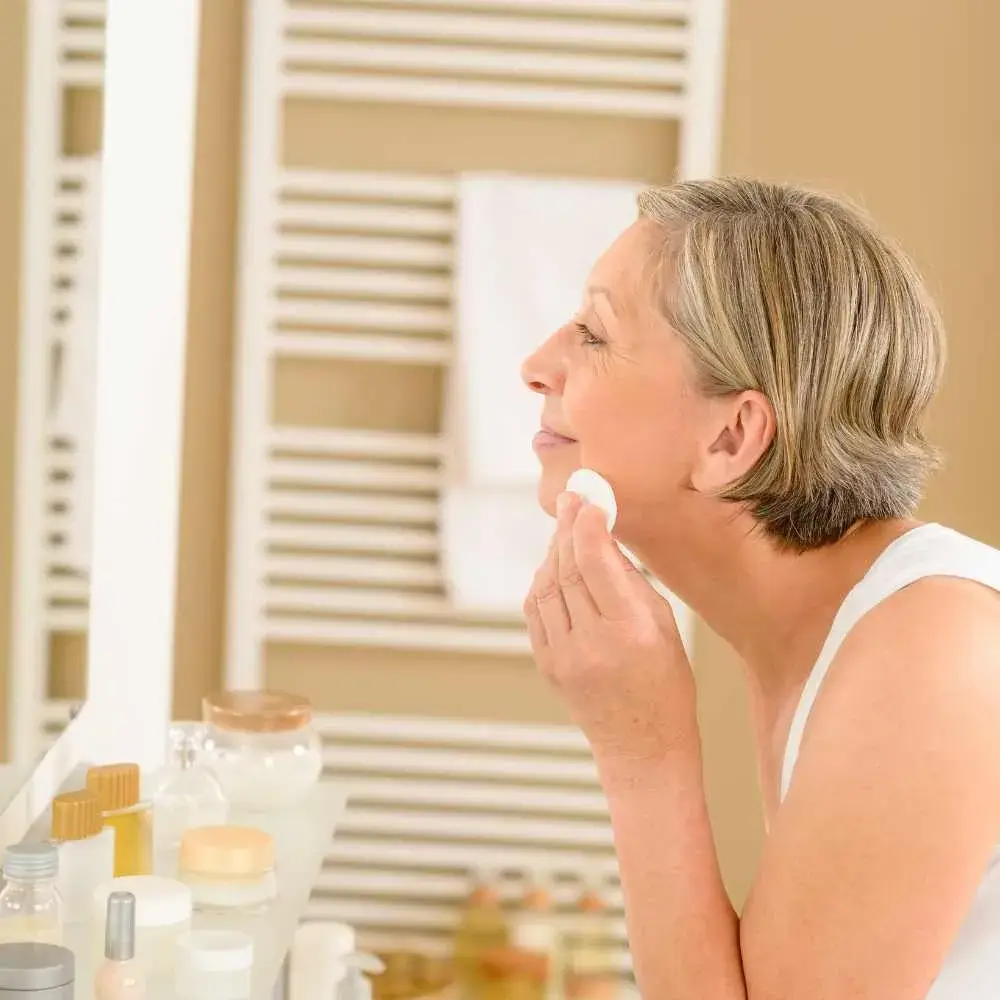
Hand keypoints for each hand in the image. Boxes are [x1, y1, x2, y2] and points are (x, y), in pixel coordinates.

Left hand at [524, 492, 699, 780]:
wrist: (643, 747)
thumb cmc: (666, 684)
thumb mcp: (664, 626)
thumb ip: (631, 582)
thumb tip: (603, 538)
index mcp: (630, 630)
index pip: (595, 561)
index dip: (588, 524)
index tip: (590, 501)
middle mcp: (591, 642)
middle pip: (566, 568)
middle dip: (567, 528)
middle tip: (571, 501)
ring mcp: (563, 656)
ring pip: (545, 585)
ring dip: (553, 552)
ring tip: (565, 529)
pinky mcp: (546, 665)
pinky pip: (536, 610)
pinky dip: (543, 581)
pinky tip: (554, 566)